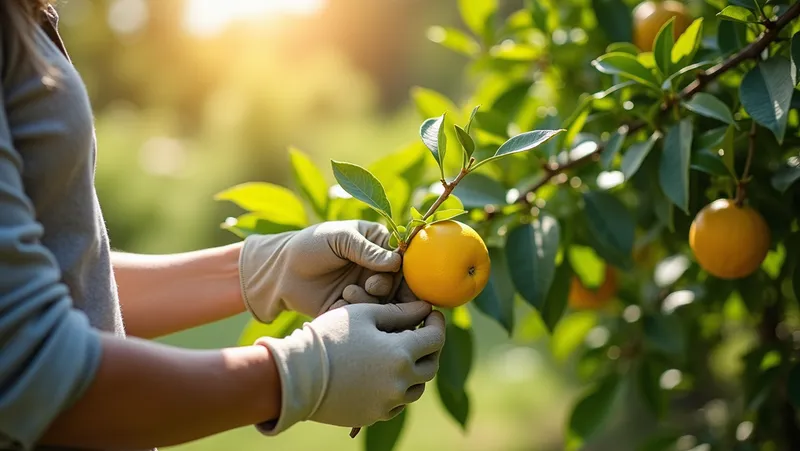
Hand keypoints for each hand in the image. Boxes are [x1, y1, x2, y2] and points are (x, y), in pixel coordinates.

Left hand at [239, 220, 415, 322]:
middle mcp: (376, 270)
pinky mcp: (355, 311)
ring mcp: (367, 292)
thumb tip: (397, 262)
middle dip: (390, 288)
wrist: (280, 272)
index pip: (404, 259)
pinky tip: (340, 303)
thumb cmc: (309, 246)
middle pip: (401, 285)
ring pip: (387, 303)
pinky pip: (368, 317)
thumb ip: (368, 249)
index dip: (405, 269)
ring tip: (349, 294)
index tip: (394, 273)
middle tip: (372, 286)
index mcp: (377, 246)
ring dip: (372, 300)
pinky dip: (358, 312)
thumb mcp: (339, 239)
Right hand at [253, 301, 445, 433]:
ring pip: (416, 388)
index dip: (437, 323)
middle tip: (419, 334)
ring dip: (415, 370)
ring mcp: (387, 403)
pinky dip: (397, 388)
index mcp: (401, 354)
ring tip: (401, 355)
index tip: (432, 314)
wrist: (296, 376)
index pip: (436, 339)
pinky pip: (396, 403)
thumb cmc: (329, 337)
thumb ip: (399, 312)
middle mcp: (400, 383)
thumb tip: (424, 310)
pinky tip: (384, 374)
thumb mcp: (364, 314)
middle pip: (431, 366)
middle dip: (430, 348)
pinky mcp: (374, 416)